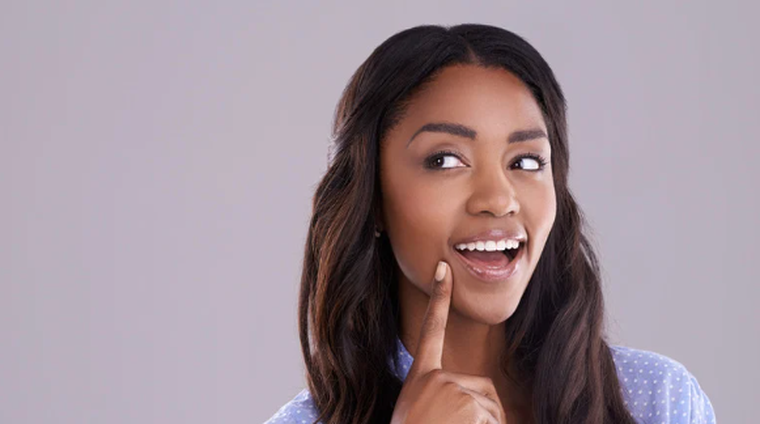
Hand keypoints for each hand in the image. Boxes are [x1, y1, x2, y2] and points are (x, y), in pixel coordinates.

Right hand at [390, 261, 506, 423]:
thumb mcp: (417, 413)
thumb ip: (440, 398)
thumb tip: (476, 401)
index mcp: (421, 379)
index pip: (430, 329)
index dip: (438, 298)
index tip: (443, 269)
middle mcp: (436, 378)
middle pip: (483, 389)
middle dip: (482, 415)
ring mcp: (453, 390)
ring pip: (492, 410)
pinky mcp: (469, 403)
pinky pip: (495, 421)